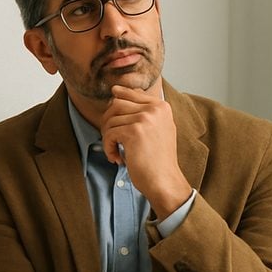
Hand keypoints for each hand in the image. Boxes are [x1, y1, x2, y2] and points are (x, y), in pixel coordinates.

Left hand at [101, 86, 191, 217]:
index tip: (111, 115)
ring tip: (116, 151)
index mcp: (161, 106)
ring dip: (107, 138)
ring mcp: (145, 118)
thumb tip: (115, 91)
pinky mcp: (134, 131)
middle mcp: (155, 109)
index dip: (116, 102)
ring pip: (109, 120)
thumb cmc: (156, 158)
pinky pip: (109, 133)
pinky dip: (108, 147)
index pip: (130, 93)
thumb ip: (141, 111)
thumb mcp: (155, 129)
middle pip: (115, 104)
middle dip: (107, 122)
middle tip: (111, 139)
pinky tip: (117, 158)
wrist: (164, 180)